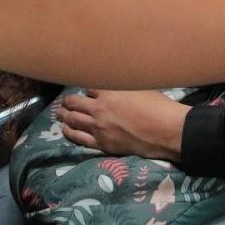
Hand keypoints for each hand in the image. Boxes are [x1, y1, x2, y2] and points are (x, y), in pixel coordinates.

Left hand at [56, 89, 189, 160]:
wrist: (165, 131)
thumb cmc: (158, 106)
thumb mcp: (140, 87)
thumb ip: (124, 85)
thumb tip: (118, 81)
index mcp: (109, 91)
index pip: (88, 87)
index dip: (85, 88)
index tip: (84, 90)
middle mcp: (99, 108)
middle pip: (75, 103)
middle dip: (68, 101)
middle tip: (64, 102)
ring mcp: (98, 127)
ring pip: (73, 120)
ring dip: (64, 115)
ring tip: (60, 113)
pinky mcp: (101, 143)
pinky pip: (79, 138)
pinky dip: (70, 132)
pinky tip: (65, 129)